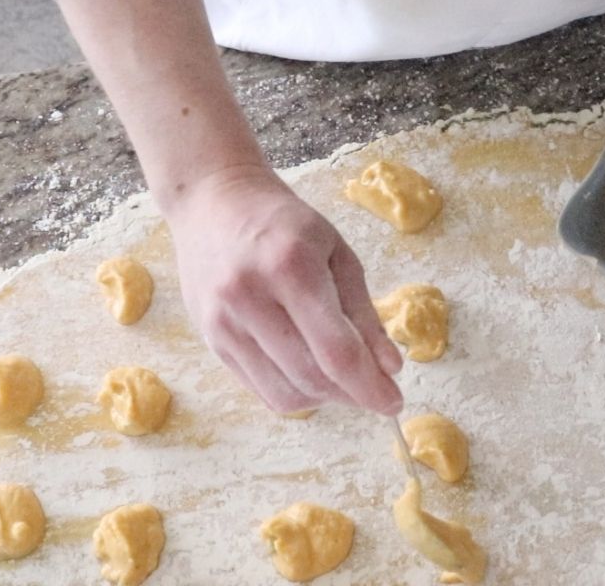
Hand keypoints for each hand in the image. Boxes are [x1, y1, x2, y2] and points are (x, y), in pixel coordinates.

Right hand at [169, 165, 403, 414]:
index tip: (393, 402)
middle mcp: (251, 297)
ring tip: (342, 380)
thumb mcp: (337, 252)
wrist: (213, 202)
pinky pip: (260, 388)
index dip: (369, 386)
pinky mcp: (211, 339)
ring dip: (324, 398)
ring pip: (285, 392)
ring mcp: (224, 322)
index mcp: (292, 267)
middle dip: (351, 394)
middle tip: (374, 390)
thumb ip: (363, 312)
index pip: (336, 350)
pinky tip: (310, 375)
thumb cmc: (285, 223)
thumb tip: (389, 367)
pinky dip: (294, 393)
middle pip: (312, 376)